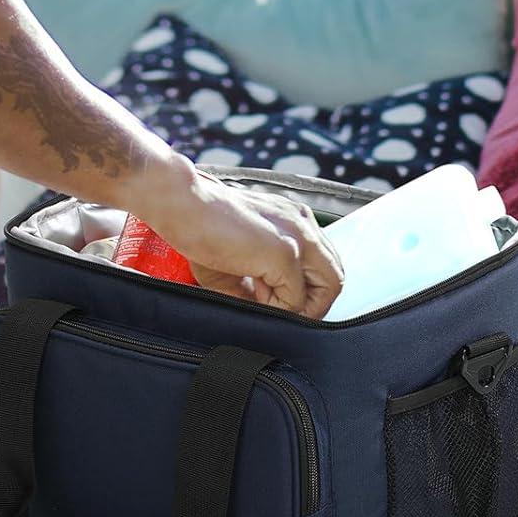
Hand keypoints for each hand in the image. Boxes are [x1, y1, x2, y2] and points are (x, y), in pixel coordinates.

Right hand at [140, 161, 343, 318]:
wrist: (183, 204)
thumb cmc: (200, 224)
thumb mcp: (239, 258)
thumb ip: (261, 283)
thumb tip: (269, 313)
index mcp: (294, 220)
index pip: (322, 264)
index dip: (304, 290)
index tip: (273, 299)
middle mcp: (303, 224)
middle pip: (334, 276)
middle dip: (312, 304)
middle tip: (279, 310)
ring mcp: (298, 237)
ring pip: (329, 287)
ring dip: (301, 308)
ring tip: (266, 304)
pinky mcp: (285, 252)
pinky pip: (297, 299)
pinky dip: (279, 309)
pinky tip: (254, 297)